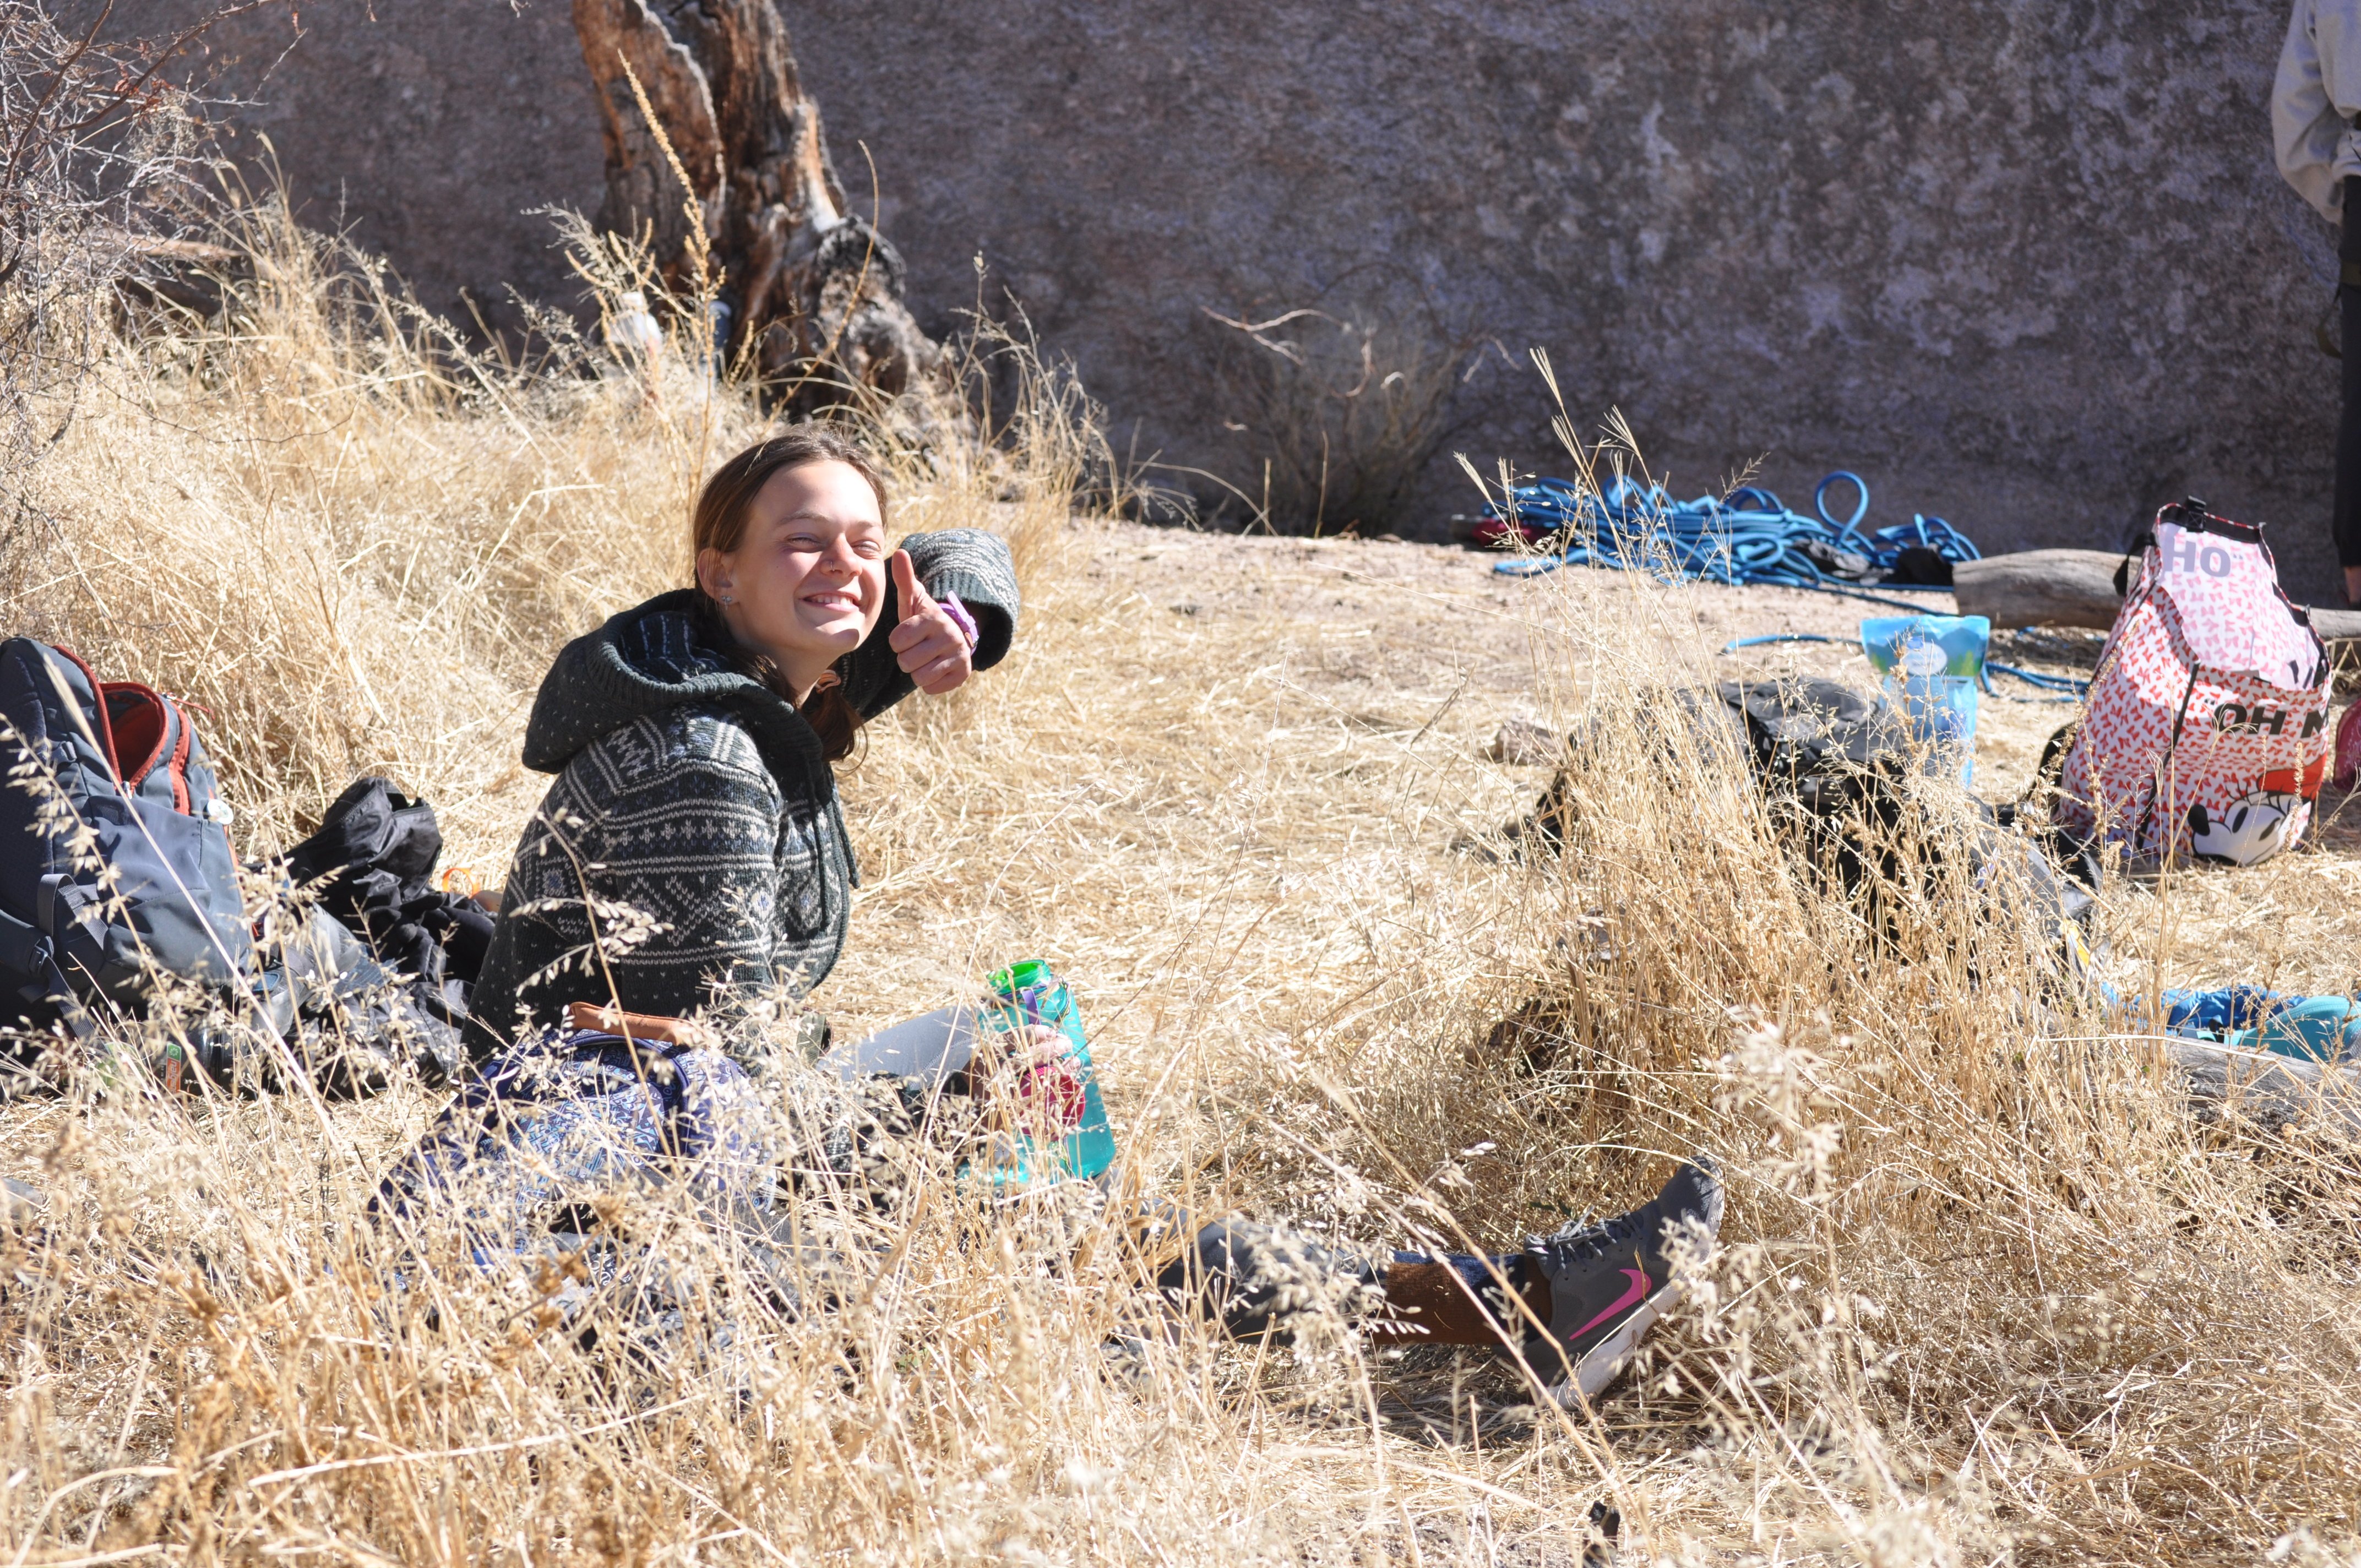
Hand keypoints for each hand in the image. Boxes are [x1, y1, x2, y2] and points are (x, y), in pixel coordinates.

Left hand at [886, 549, 972, 695]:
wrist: (952, 638)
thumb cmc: (924, 620)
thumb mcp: (913, 600)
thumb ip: (904, 579)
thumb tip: (900, 551)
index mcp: (933, 618)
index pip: (897, 641)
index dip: (898, 642)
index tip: (908, 636)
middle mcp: (950, 636)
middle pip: (906, 662)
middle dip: (907, 658)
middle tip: (918, 649)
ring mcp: (958, 656)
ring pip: (919, 677)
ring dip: (917, 671)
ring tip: (926, 659)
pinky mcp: (963, 674)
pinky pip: (931, 689)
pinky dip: (930, 683)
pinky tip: (937, 668)